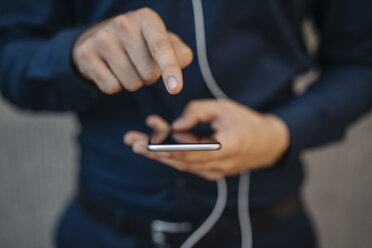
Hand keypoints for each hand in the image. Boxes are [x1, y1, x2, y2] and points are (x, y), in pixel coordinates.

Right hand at [73, 7, 192, 94]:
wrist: (102, 37)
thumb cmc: (142, 42)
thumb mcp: (164, 42)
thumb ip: (180, 54)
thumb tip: (181, 64)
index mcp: (147, 18)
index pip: (161, 48)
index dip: (170, 69)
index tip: (175, 88)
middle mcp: (123, 23)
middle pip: (149, 73)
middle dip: (150, 76)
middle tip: (141, 63)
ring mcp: (102, 38)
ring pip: (131, 83)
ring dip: (134, 82)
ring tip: (127, 65)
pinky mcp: (86, 54)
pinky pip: (112, 87)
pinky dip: (116, 86)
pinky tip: (111, 70)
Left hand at [124, 99, 289, 180]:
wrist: (267, 144)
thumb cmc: (246, 121)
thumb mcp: (223, 107)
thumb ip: (197, 112)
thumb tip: (174, 125)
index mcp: (227, 147)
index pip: (192, 152)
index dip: (168, 148)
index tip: (147, 143)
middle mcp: (219, 165)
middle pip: (180, 161)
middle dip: (154, 151)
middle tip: (132, 141)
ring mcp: (214, 172)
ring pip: (180, 164)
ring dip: (157, 153)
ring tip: (136, 141)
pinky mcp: (210, 172)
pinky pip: (186, 164)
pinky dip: (170, 154)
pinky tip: (154, 144)